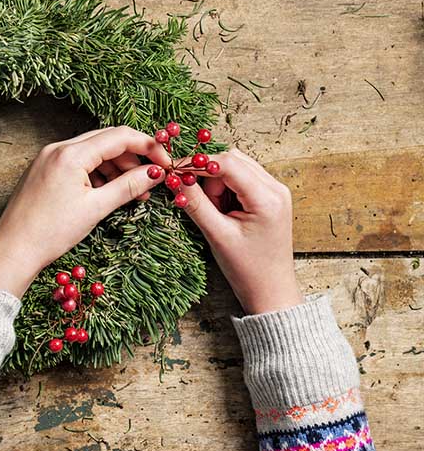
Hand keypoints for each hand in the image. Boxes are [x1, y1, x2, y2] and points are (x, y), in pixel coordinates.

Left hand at [0, 126, 165, 297]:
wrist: (13, 250)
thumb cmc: (51, 232)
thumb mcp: (96, 208)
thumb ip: (128, 186)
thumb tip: (155, 174)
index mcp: (71, 154)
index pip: (119, 136)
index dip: (148, 147)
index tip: (165, 163)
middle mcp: (57, 148)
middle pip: (106, 140)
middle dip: (132, 157)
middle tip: (150, 180)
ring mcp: (48, 157)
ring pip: (92, 151)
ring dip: (115, 167)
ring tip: (130, 193)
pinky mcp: (43, 169)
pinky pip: (77, 162)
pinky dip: (96, 173)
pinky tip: (106, 192)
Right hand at [180, 148, 302, 313]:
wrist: (270, 290)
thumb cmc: (247, 268)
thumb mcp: (217, 235)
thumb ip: (195, 203)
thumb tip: (175, 179)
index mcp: (267, 198)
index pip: (227, 163)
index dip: (197, 164)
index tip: (175, 172)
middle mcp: (276, 188)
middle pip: (232, 160)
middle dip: (209, 177)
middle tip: (200, 202)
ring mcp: (275, 191)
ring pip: (235, 167)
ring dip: (217, 184)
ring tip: (215, 213)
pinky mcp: (270, 197)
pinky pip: (241, 179)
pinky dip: (225, 189)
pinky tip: (223, 211)